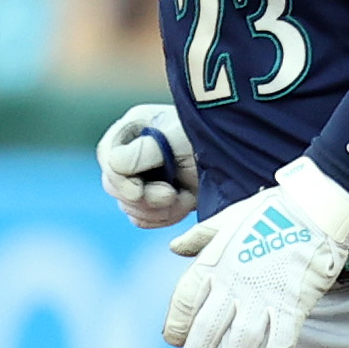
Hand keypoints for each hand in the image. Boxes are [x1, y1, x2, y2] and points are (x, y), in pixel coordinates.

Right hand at [96, 103, 198, 227]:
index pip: (108, 156)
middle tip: (170, 196)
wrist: (240, 159)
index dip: (119, 178)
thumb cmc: (210, 138)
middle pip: (114, 185)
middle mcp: (134, 152)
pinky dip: (162, 218)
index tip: (138, 191)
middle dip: (142, 197)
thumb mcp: (178, 138)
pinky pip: (143, 219)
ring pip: (128, 206)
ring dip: (156, 210)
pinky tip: (185, 205)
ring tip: (182, 199)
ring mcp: (143, 177)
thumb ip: (143, 151)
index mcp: (135, 128)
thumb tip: (114, 167)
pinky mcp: (156, 199)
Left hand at [164, 156, 348, 347]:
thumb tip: (175, 248)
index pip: (185, 300)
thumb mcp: (227, 219)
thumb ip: (200, 237)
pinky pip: (281, 342)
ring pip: (241, 342)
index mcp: (215, 262)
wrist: (316, 205)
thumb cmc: (271, 210)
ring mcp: (263, 295)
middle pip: (207, 328)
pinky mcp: (293, 304)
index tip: (174, 340)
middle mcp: (233, 283)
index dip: (177, 323)